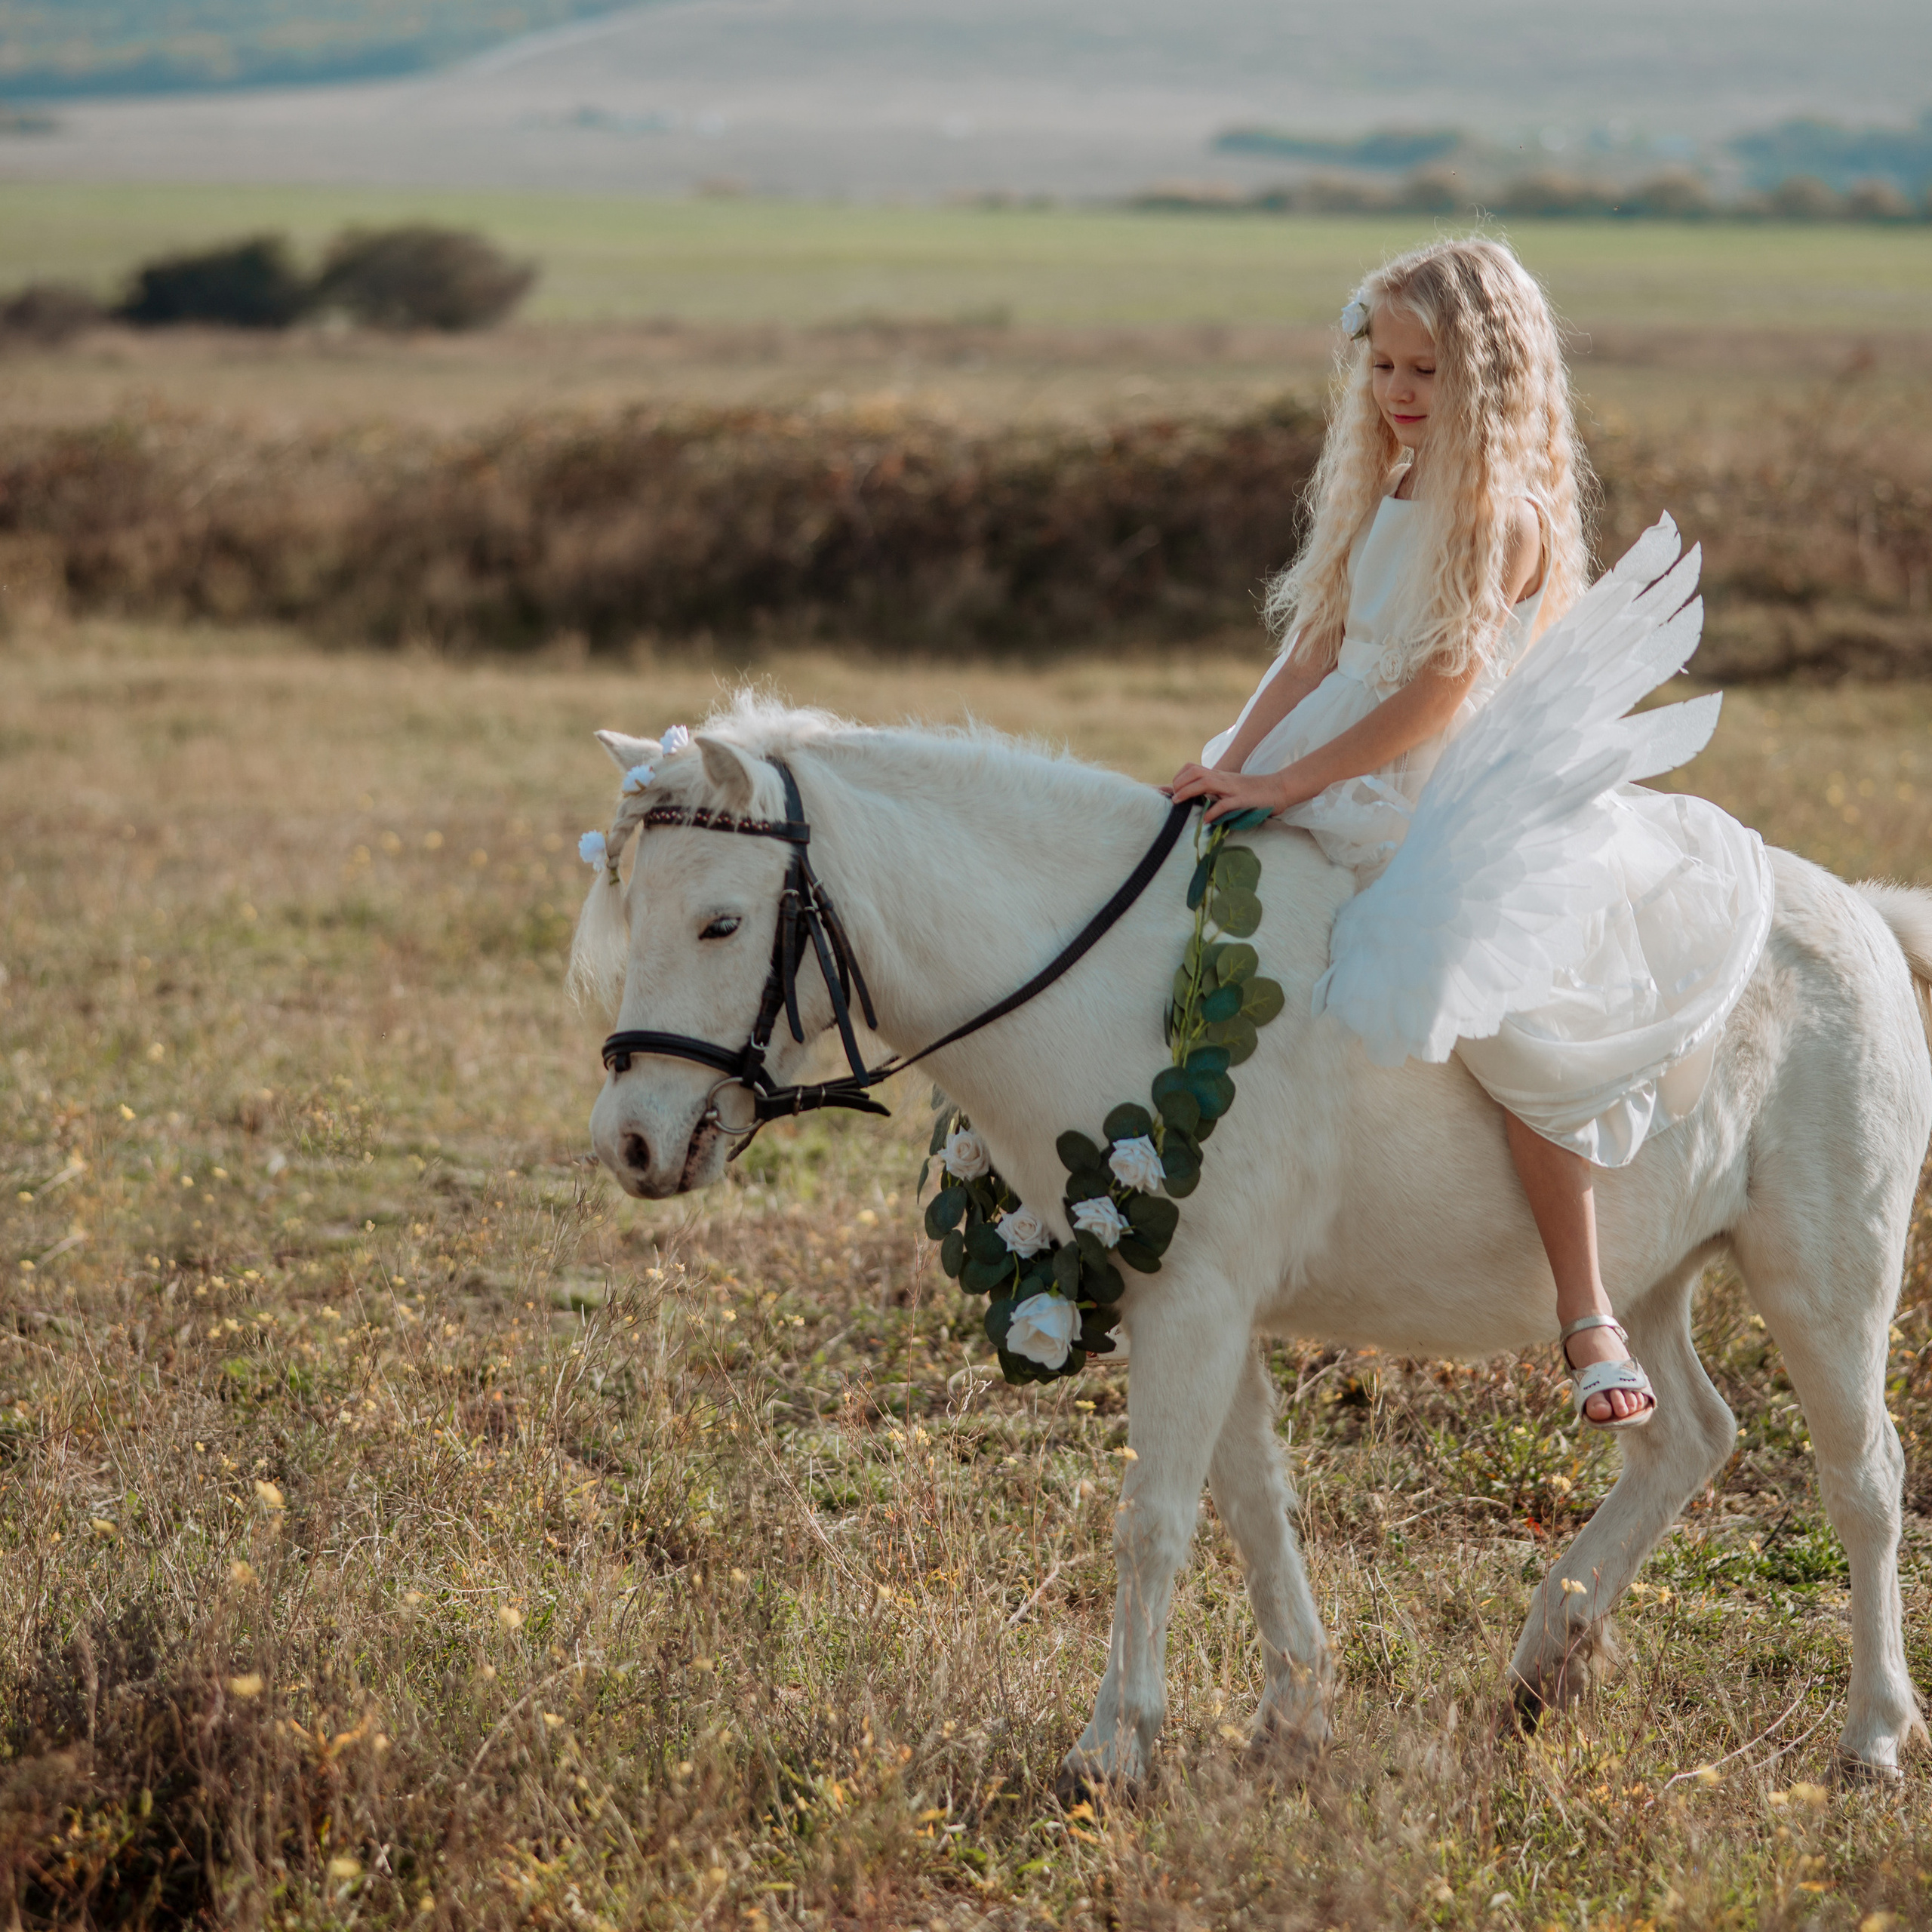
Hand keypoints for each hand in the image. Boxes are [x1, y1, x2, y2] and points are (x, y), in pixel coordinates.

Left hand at [1164, 762, 1293, 823]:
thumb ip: (1216, 790)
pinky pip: (1225, 804)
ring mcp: (1232, 788)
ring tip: (1179, 803)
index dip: (1180, 776)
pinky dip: (1213, 811)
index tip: (1174, 790)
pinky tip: (1206, 820)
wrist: (1279, 788)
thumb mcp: (1231, 787)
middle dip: (1180, 783)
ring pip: (1206, 782)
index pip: (1193, 768)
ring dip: (1189, 791)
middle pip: (1195, 772)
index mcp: (1219, 776)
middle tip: (1174, 798)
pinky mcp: (1243, 800)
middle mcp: (1223, 779)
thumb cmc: (1254, 790)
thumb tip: (1200, 801)